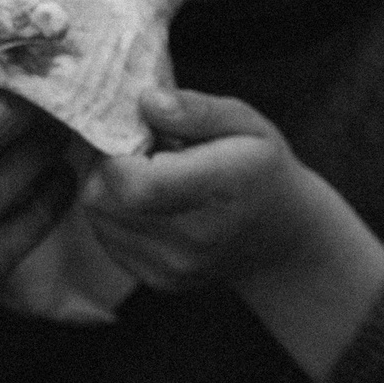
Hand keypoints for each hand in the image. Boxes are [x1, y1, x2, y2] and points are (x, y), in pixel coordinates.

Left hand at [79, 89, 321, 291]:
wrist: (285, 238)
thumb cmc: (263, 170)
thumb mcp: (247, 124)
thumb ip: (197, 111)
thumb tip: (146, 102)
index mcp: (221, 189)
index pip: (135, 183)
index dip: (118, 152)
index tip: (139, 137)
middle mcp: (195, 237)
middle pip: (104, 199)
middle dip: (107, 167)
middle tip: (140, 154)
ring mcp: (176, 265)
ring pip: (98, 218)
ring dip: (110, 191)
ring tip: (149, 178)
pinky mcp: (160, 280)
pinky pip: (109, 239)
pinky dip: (117, 216)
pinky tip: (152, 206)